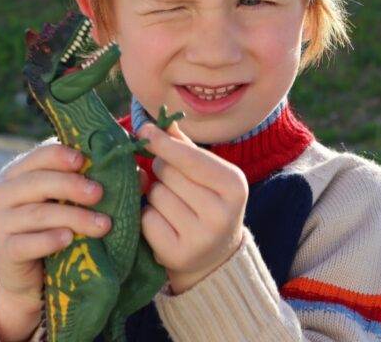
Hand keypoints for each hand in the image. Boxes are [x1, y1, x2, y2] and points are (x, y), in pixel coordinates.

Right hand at [0, 143, 111, 340]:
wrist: (33, 278)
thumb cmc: (58, 228)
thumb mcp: (75, 203)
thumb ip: (100, 184)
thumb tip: (142, 175)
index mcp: (20, 174)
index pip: (39, 156)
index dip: (61, 155)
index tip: (84, 160)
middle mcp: (4, 193)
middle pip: (37, 182)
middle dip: (71, 185)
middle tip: (100, 193)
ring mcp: (0, 223)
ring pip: (37, 213)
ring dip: (73, 216)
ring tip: (103, 224)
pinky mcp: (5, 252)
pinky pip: (26, 243)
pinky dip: (49, 240)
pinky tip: (68, 240)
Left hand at [138, 121, 248, 293]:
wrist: (214, 257)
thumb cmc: (208, 202)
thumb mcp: (206, 173)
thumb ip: (184, 146)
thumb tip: (158, 123)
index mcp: (235, 185)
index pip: (190, 158)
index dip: (164, 144)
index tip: (145, 131)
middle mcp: (222, 213)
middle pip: (169, 174)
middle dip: (162, 172)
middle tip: (174, 183)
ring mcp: (200, 238)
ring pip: (156, 195)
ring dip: (155, 196)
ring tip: (173, 207)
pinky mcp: (177, 255)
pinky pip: (147, 220)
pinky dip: (148, 218)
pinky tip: (164, 225)